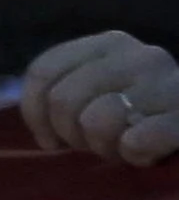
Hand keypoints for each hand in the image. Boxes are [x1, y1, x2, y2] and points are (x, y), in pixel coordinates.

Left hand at [24, 31, 178, 166]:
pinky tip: (146, 155)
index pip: (44, 71)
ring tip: (122, 148)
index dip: (34, 112)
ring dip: (104, 147)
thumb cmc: (148, 110)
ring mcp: (166, 83)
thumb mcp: (105, 89)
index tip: (48, 139)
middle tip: (95, 146)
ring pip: (96, 121)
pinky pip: (134, 142)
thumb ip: (67, 91)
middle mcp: (137, 55)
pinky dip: (134, 156)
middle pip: (64, 100)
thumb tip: (40, 128)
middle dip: (72, 135)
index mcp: (109, 43)